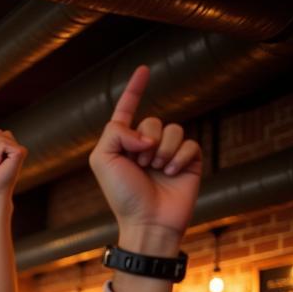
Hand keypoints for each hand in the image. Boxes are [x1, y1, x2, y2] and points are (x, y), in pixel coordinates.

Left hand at [89, 65, 201, 254]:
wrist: (148, 221)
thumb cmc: (122, 196)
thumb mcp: (103, 160)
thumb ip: (115, 132)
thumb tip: (145, 132)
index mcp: (122, 144)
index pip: (127, 110)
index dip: (135, 90)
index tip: (144, 70)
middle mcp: (145, 146)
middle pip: (151, 120)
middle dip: (146, 140)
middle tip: (141, 163)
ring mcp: (167, 153)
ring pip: (172, 129)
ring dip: (163, 150)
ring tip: (156, 171)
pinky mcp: (188, 161)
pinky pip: (189, 142)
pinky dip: (179, 158)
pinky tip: (172, 174)